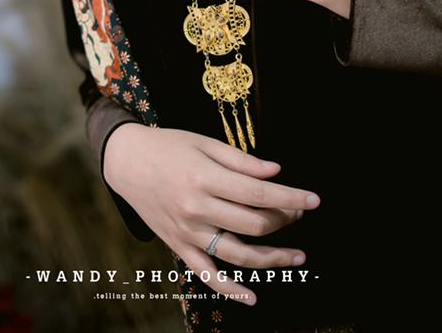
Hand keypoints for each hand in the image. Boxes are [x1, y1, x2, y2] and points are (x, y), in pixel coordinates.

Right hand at [103, 123, 318, 305]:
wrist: (127, 162)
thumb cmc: (169, 146)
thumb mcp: (205, 143)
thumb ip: (241, 161)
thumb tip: (276, 173)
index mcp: (206, 178)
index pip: (259, 194)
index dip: (291, 198)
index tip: (314, 200)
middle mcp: (197, 209)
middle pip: (254, 224)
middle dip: (284, 220)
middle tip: (298, 212)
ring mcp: (188, 232)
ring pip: (238, 255)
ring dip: (273, 259)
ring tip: (297, 257)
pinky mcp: (179, 247)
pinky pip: (207, 276)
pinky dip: (230, 290)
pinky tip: (253, 297)